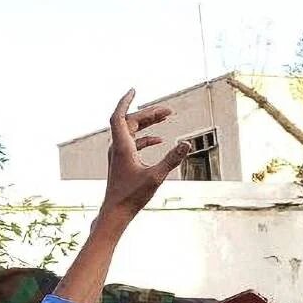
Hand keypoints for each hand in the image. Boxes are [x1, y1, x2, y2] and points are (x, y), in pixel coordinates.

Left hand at [99, 89, 187, 223]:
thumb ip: (172, 159)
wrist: (115, 212)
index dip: (125, 101)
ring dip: (147, 123)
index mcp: (121, 147)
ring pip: (131, 131)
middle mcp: (117, 147)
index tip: (134, 90)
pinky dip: (145, 138)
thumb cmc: (131, 196)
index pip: (119, 116)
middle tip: (169, 110)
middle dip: (148, 113)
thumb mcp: (156, 177)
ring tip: (166, 117)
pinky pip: (132, 142)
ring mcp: (117, 154)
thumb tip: (187, 143)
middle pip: (129, 121)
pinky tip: (160, 140)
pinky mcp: (121, 162)